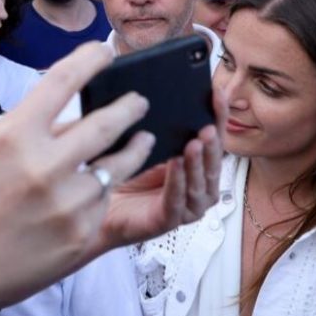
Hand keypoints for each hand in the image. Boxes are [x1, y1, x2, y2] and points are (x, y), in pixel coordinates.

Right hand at [0, 43, 156, 307]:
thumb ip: (35, 132)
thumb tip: (83, 114)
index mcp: (12, 134)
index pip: (63, 79)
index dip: (91, 58)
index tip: (107, 50)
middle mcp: (41, 164)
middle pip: (108, 121)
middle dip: (131, 107)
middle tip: (140, 102)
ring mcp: (64, 203)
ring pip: (115, 166)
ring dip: (131, 152)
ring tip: (141, 143)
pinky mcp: (79, 236)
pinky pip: (105, 204)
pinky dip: (103, 195)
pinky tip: (94, 195)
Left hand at [100, 88, 226, 248]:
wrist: (99, 209)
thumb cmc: (124, 178)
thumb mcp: (145, 148)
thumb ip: (159, 129)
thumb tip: (162, 95)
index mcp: (196, 168)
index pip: (212, 140)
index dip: (217, 117)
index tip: (216, 94)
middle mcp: (197, 187)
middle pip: (212, 163)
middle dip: (211, 143)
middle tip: (208, 126)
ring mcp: (185, 206)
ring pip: (199, 183)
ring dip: (197, 162)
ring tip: (194, 144)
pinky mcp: (167, 220)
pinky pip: (177, 200)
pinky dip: (177, 182)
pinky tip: (175, 164)